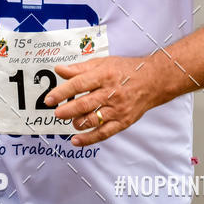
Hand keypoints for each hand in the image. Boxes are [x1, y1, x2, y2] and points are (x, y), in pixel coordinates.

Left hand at [45, 55, 160, 146]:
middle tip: (56, 113)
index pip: (79, 84)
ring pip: (93, 119)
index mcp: (105, 75)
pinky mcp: (123, 121)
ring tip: (70, 121)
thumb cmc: (126, 70)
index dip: (62, 92)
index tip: (49, 99)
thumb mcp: (103, 63)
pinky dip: (89, 139)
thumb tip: (59, 70)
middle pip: (85, 104)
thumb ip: (79, 69)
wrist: (154, 81)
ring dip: (77, 123)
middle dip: (67, 110)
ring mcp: (118, 109)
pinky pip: (104, 133)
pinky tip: (76, 140)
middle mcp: (112, 92)